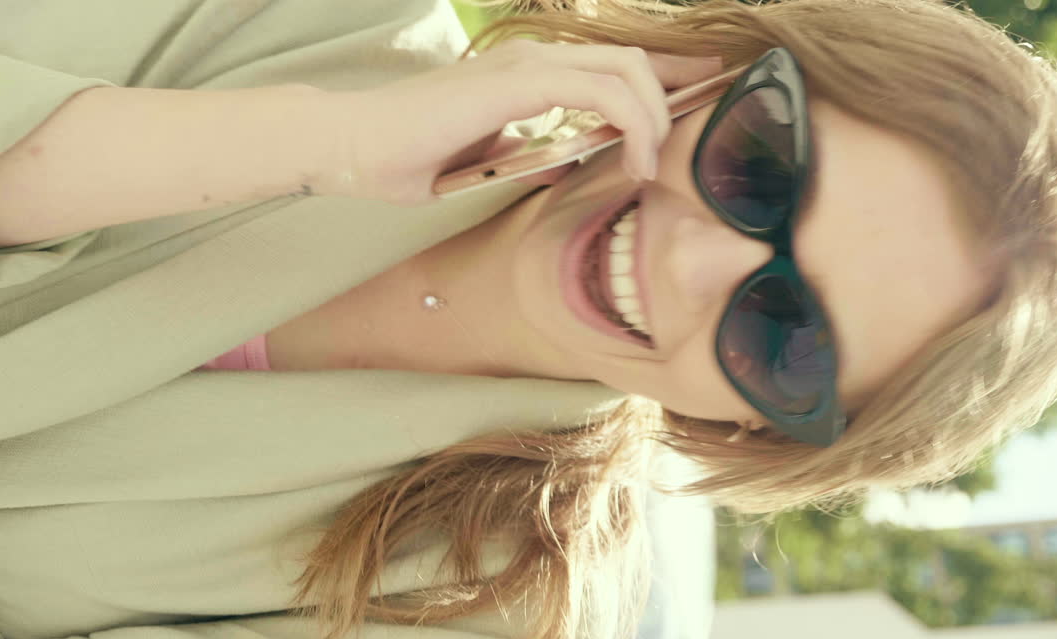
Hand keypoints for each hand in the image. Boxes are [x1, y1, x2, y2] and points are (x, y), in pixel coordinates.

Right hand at [323, 40, 723, 205]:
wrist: (353, 147)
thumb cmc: (405, 157)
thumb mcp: (484, 158)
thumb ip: (524, 152)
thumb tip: (559, 163)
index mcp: (527, 74)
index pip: (610, 65)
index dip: (661, 79)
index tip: (695, 102)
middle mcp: (534, 60)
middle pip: (633, 57)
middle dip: (678, 86)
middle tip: (703, 121)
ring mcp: (527, 66)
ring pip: (626, 68)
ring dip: (657, 114)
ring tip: (657, 163)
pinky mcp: (519, 83)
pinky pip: (602, 91)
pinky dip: (634, 124)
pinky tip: (636, 163)